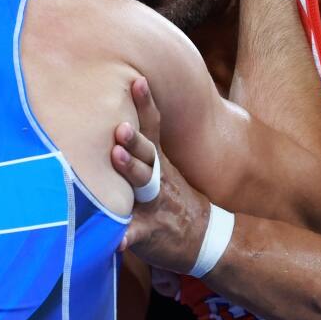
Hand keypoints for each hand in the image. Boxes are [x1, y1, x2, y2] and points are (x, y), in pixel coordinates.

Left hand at [110, 77, 210, 275]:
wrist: (205, 237)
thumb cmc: (173, 197)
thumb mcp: (162, 168)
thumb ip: (141, 146)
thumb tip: (115, 113)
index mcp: (158, 160)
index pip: (152, 127)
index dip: (145, 104)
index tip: (137, 80)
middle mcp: (157, 177)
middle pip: (146, 153)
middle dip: (133, 139)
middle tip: (120, 125)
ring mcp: (154, 204)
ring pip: (143, 185)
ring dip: (131, 170)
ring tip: (116, 156)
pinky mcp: (149, 232)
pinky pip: (137, 233)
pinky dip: (126, 236)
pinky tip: (116, 240)